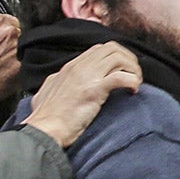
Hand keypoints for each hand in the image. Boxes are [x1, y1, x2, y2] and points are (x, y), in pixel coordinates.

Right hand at [20, 41, 141, 149]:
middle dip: (128, 59)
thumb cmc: (46, 118)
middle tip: (134, 75)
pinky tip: (133, 91)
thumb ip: (55, 82)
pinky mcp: (94, 90)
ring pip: (119, 58)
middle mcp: (79, 67)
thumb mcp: (46, 92)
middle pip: (112, 48)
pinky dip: (132, 81)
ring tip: (135, 83)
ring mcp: (87, 77)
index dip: (116, 56)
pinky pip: (121, 77)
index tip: (123, 70)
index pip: (99, 49)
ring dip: (133, 69)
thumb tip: (57, 81)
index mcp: (70, 67)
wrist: (44, 130)